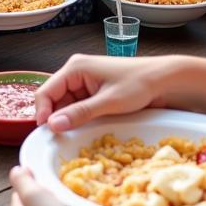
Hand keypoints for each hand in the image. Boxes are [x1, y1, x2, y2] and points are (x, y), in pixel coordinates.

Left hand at [8, 167, 104, 205]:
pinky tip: (91, 205)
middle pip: (44, 202)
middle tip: (69, 177)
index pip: (21, 194)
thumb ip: (22, 181)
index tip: (48, 169)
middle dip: (56, 191)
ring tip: (82, 188)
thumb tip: (17, 170)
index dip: (33, 179)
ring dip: (73, 203)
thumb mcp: (32, 197)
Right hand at [34, 53, 169, 132]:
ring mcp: (84, 81)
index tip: (46, 133)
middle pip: (54, 99)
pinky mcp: (93, 90)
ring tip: (74, 134)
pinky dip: (78, 117)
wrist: (162, 79)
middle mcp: (76, 71)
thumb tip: (53, 125)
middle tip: (60, 138)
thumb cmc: (138, 84)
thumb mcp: (108, 102)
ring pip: (65, 104)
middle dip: (56, 118)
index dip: (42, 113)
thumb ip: (80, 113)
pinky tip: (84, 127)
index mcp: (75, 68)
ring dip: (68, 119)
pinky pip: (78, 105)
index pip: (46, 92)